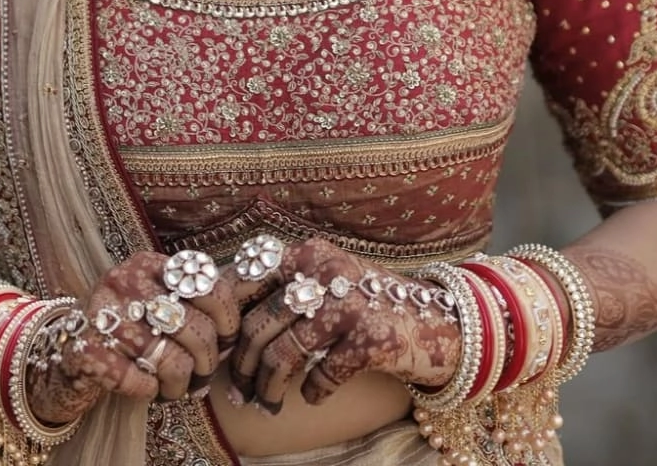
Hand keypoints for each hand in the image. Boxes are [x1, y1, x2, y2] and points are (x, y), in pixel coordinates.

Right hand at [27, 251, 240, 423]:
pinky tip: (146, 388)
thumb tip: (257, 291)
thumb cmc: (131, 328)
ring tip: (176, 388)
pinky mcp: (84, 350)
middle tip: (201, 374)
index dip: (228, 321)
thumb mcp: (163, 300)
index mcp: (150, 263)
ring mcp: (102, 313)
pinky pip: (136, 380)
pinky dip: (148, 392)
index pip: (210, 286)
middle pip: (194, 327)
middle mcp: (125, 280)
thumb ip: (203, 297)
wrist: (67, 356)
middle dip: (206, 361)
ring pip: (169, 359)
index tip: (226, 341)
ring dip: (180, 384)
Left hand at [227, 237, 460, 413]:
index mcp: (308, 253)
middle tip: (237, 392)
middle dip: (240, 366)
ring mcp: (349, 305)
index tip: (216, 349)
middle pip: (259, 325)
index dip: (224, 319)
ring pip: (283, 354)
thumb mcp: (327, 280)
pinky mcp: (370, 340)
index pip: (246, 280)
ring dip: (267, 388)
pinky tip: (313, 395)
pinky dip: (312, 393)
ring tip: (265, 403)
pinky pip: (321, 376)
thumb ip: (283, 291)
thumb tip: (227, 328)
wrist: (440, 320)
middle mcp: (326, 272)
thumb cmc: (369, 302)